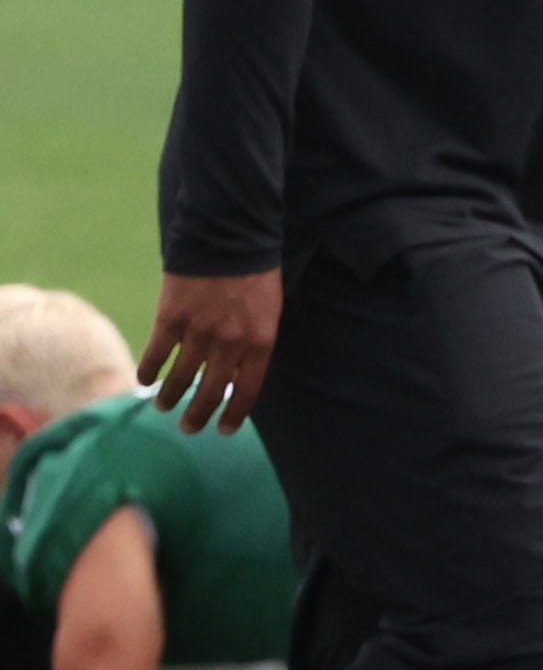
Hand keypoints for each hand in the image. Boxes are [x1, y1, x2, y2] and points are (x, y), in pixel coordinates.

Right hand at [139, 270, 284, 435]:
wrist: (228, 239)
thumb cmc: (255, 275)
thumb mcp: (270, 313)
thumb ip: (255, 344)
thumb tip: (238, 375)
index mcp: (259, 343)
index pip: (248, 391)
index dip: (234, 414)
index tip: (224, 430)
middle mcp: (229, 344)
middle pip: (211, 391)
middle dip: (199, 415)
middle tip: (189, 428)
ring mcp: (198, 332)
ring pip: (180, 377)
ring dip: (171, 397)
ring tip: (164, 408)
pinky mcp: (170, 318)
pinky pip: (157, 353)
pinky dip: (149, 369)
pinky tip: (144, 380)